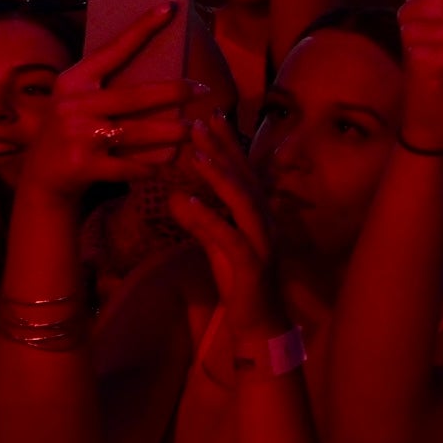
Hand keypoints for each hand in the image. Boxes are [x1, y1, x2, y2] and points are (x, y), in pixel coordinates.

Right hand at [24, 5, 190, 203]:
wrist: (43, 178)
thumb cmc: (73, 130)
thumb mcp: (79, 101)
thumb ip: (106, 86)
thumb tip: (162, 67)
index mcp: (73, 81)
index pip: (113, 50)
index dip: (142, 28)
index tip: (170, 8)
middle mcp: (72, 106)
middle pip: (136, 96)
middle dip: (175, 93)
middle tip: (203, 89)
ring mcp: (77, 137)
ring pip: (140, 133)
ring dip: (172, 133)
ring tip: (192, 129)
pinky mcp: (83, 166)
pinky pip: (132, 165)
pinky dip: (152, 165)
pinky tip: (165, 162)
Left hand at [168, 113, 283, 341]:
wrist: (260, 324)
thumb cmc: (241, 283)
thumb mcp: (217, 246)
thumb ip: (201, 221)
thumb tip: (177, 196)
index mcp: (257, 215)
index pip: (242, 173)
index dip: (227, 145)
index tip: (210, 118)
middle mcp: (265, 222)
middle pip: (244, 177)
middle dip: (223, 148)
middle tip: (201, 120)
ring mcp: (261, 242)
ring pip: (241, 201)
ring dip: (218, 175)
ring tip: (195, 153)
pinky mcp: (252, 265)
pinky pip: (228, 237)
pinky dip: (207, 217)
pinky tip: (186, 202)